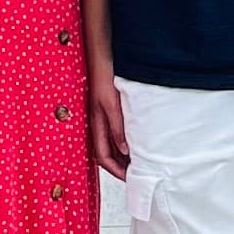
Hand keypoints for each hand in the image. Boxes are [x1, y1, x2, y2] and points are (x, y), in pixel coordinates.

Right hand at [88, 69, 131, 183]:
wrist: (100, 55)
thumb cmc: (103, 76)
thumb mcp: (112, 103)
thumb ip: (117, 127)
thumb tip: (124, 150)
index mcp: (96, 124)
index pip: (103, 157)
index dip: (116, 170)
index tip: (130, 178)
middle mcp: (97, 123)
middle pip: (106, 153)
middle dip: (119, 166)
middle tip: (136, 174)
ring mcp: (101, 117)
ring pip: (110, 144)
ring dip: (121, 155)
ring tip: (137, 161)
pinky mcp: (106, 109)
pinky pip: (113, 132)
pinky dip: (123, 141)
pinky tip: (133, 140)